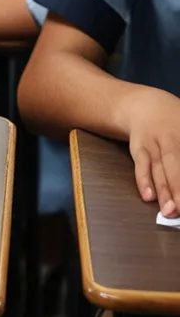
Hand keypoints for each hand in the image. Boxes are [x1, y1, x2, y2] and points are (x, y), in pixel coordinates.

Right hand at [126, 88, 179, 216]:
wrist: (145, 106)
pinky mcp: (140, 148)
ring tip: (169, 210)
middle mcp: (173, 137)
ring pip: (159, 168)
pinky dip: (143, 180)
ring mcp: (155, 143)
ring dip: (163, 190)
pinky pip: (141, 165)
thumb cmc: (176, 122)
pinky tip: (148, 196)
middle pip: (176, 164)